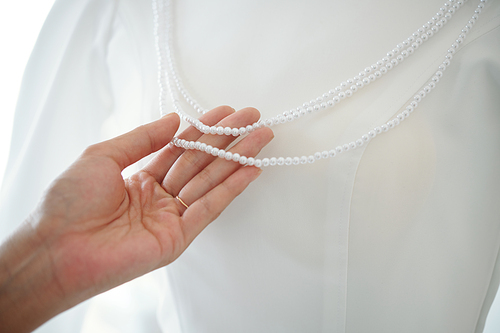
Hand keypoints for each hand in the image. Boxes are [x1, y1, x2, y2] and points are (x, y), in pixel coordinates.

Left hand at [0, 106, 272, 331]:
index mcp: (141, 178)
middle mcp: (160, 197)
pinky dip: (231, 189)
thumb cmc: (70, 203)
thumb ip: (142, 138)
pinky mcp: (179, 237)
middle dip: (228, 140)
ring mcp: (172, 217)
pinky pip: (209, 208)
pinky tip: (249, 169)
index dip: (204, 130)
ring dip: (237, 159)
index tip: (226, 113)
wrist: (57, 249)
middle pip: (202, 162)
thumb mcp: (103, 156)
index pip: (182, 149)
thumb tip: (173, 120)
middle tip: (254, 120)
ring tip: (261, 137)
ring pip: (211, 182)